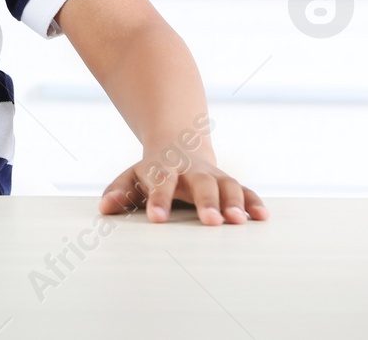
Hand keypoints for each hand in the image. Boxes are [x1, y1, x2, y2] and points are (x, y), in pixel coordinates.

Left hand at [97, 152, 268, 226]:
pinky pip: (245, 191)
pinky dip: (253, 202)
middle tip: (211, 222)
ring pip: (227, 184)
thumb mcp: (131, 178)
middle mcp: (192, 170)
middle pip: (201, 182)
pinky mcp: (229, 183)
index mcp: (164, 168)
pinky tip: (262, 218)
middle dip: (206, 201)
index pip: (160, 182)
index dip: (159, 200)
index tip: (157, 220)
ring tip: (238, 222)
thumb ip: (119, 191)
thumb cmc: (152, 171)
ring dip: (234, 202)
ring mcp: (213, 175)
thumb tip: (106, 208)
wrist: (179, 146)